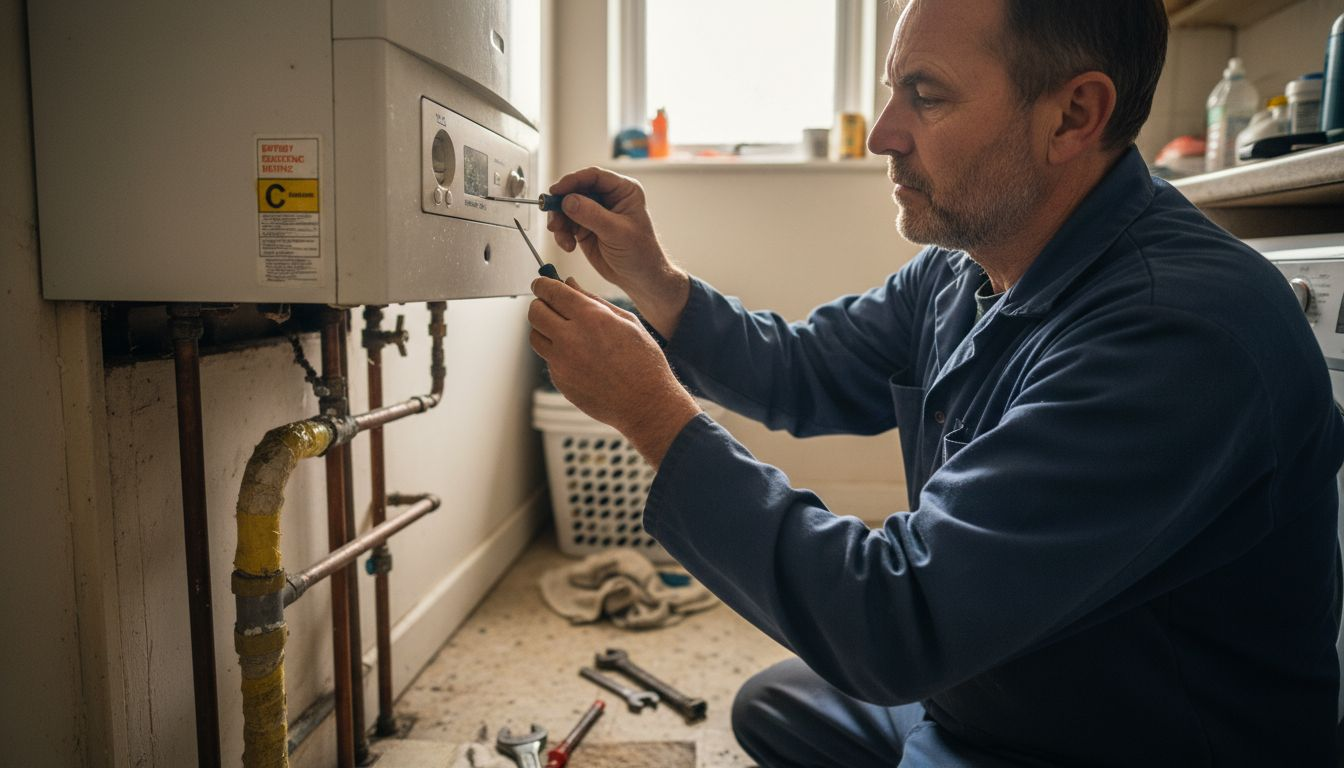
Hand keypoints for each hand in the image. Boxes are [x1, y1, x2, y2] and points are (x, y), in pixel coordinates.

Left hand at [529, 277, 700, 467]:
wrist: (646, 403)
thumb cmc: (643, 361)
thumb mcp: (626, 321)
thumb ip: (594, 300)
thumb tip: (569, 284)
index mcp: (591, 318)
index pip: (551, 291)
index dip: (543, 284)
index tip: (542, 284)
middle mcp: (571, 339)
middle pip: (535, 312)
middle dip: (541, 305)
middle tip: (551, 306)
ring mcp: (562, 363)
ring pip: (535, 337)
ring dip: (544, 330)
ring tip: (564, 332)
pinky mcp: (560, 382)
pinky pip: (548, 360)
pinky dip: (557, 354)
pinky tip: (580, 358)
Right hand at [546, 167, 689, 337]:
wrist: (639, 278)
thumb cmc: (640, 254)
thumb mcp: (617, 232)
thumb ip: (592, 215)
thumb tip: (568, 201)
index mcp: (623, 190)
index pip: (594, 176)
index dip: (572, 181)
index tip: (556, 191)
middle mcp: (608, 197)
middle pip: (575, 190)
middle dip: (561, 205)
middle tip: (554, 221)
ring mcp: (595, 212)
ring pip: (566, 207)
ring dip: (559, 222)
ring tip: (563, 239)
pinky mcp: (585, 227)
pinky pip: (566, 224)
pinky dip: (562, 234)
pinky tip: (569, 246)